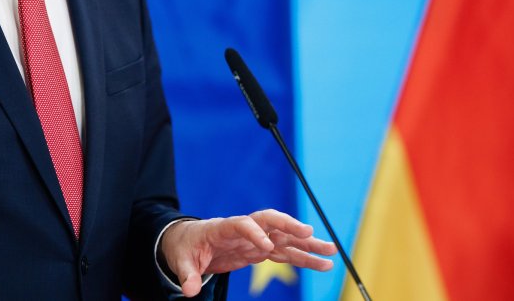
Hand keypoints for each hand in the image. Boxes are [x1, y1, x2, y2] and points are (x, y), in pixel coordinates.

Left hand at [159, 209, 335, 297]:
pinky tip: (323, 264)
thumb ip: (188, 275)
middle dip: (289, 225)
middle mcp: (245, 229)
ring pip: (285, 237)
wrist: (190, 241)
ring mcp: (256, 238)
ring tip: (331, 250)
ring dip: (307, 243)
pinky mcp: (261, 250)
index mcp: (223, 228)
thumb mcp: (182, 261)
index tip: (266, 247)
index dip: (254, 233)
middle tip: (309, 232)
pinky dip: (304, 258)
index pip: (242, 224)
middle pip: (270, 221)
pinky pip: (286, 253)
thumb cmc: (186, 247)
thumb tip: (189, 291)